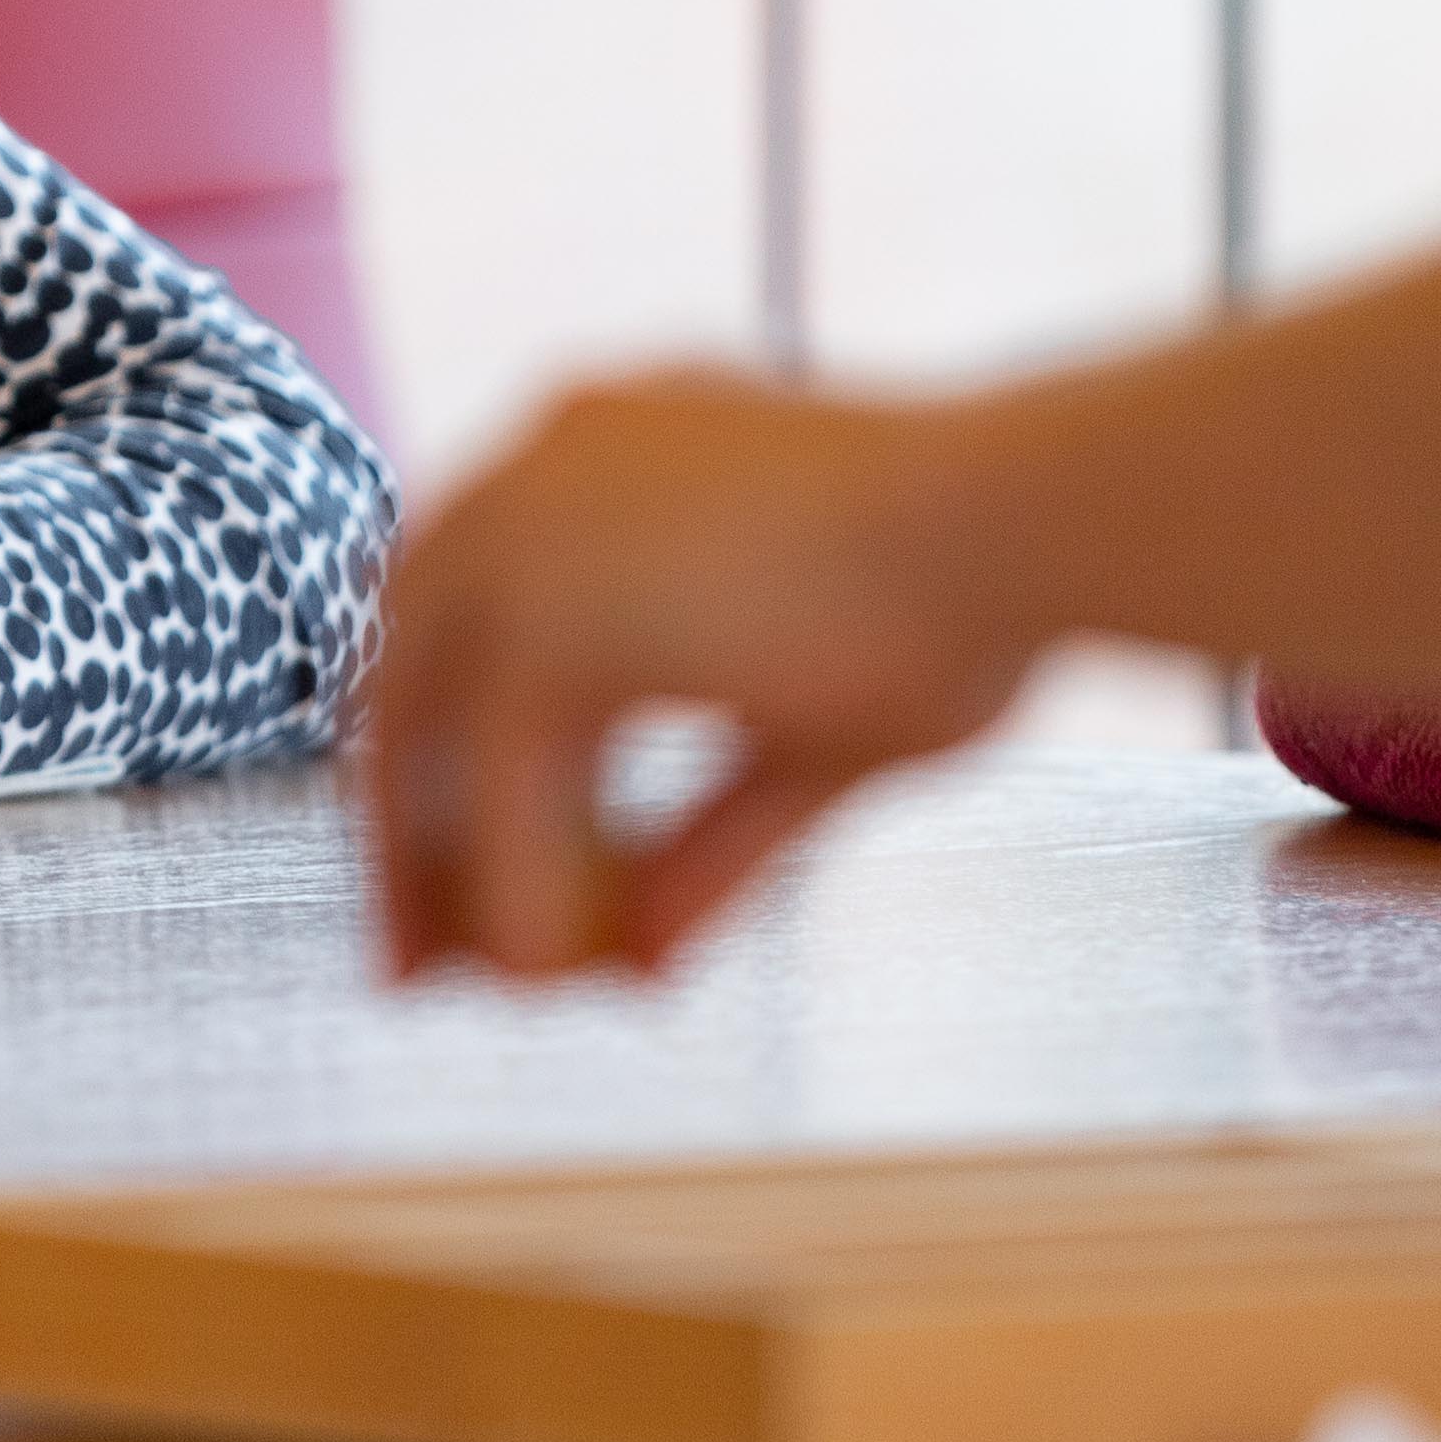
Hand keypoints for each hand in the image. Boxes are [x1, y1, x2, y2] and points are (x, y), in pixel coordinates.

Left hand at [362, 359, 1043, 982]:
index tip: (448, 860)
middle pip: (410, 664)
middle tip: (415, 960)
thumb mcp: (812, 727)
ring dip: (452, 876)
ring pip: (437, 736)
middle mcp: (542, 466)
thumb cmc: (972, 593)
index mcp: (597, 448)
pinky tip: (553, 980)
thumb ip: (710, 830)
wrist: (1031, 522)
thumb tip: (648, 959)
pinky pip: (505, 794)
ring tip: (501, 993)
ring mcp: (536, 535)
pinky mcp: (558, 623)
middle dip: (409, 824)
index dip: (443, 740)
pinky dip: (521, 893)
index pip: (455, 599)